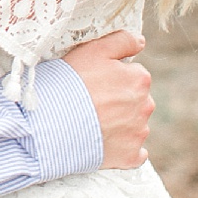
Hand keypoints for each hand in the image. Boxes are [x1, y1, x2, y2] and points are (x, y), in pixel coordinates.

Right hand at [62, 30, 152, 169]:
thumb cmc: (69, 82)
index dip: (114, 77)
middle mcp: (145, 106)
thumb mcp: (92, 50)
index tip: (96, 82)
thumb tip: (141, 42)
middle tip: (92, 101)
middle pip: (137, 100)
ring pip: (135, 124)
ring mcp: (138, 133)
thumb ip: (121, 41)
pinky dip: (123, 147)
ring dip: (121, 123)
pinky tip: (103, 142)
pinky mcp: (130, 156)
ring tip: (92, 121)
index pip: (134, 75)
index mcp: (140, 79)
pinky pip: (135, 152)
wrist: (52, 122)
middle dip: (120, 100)